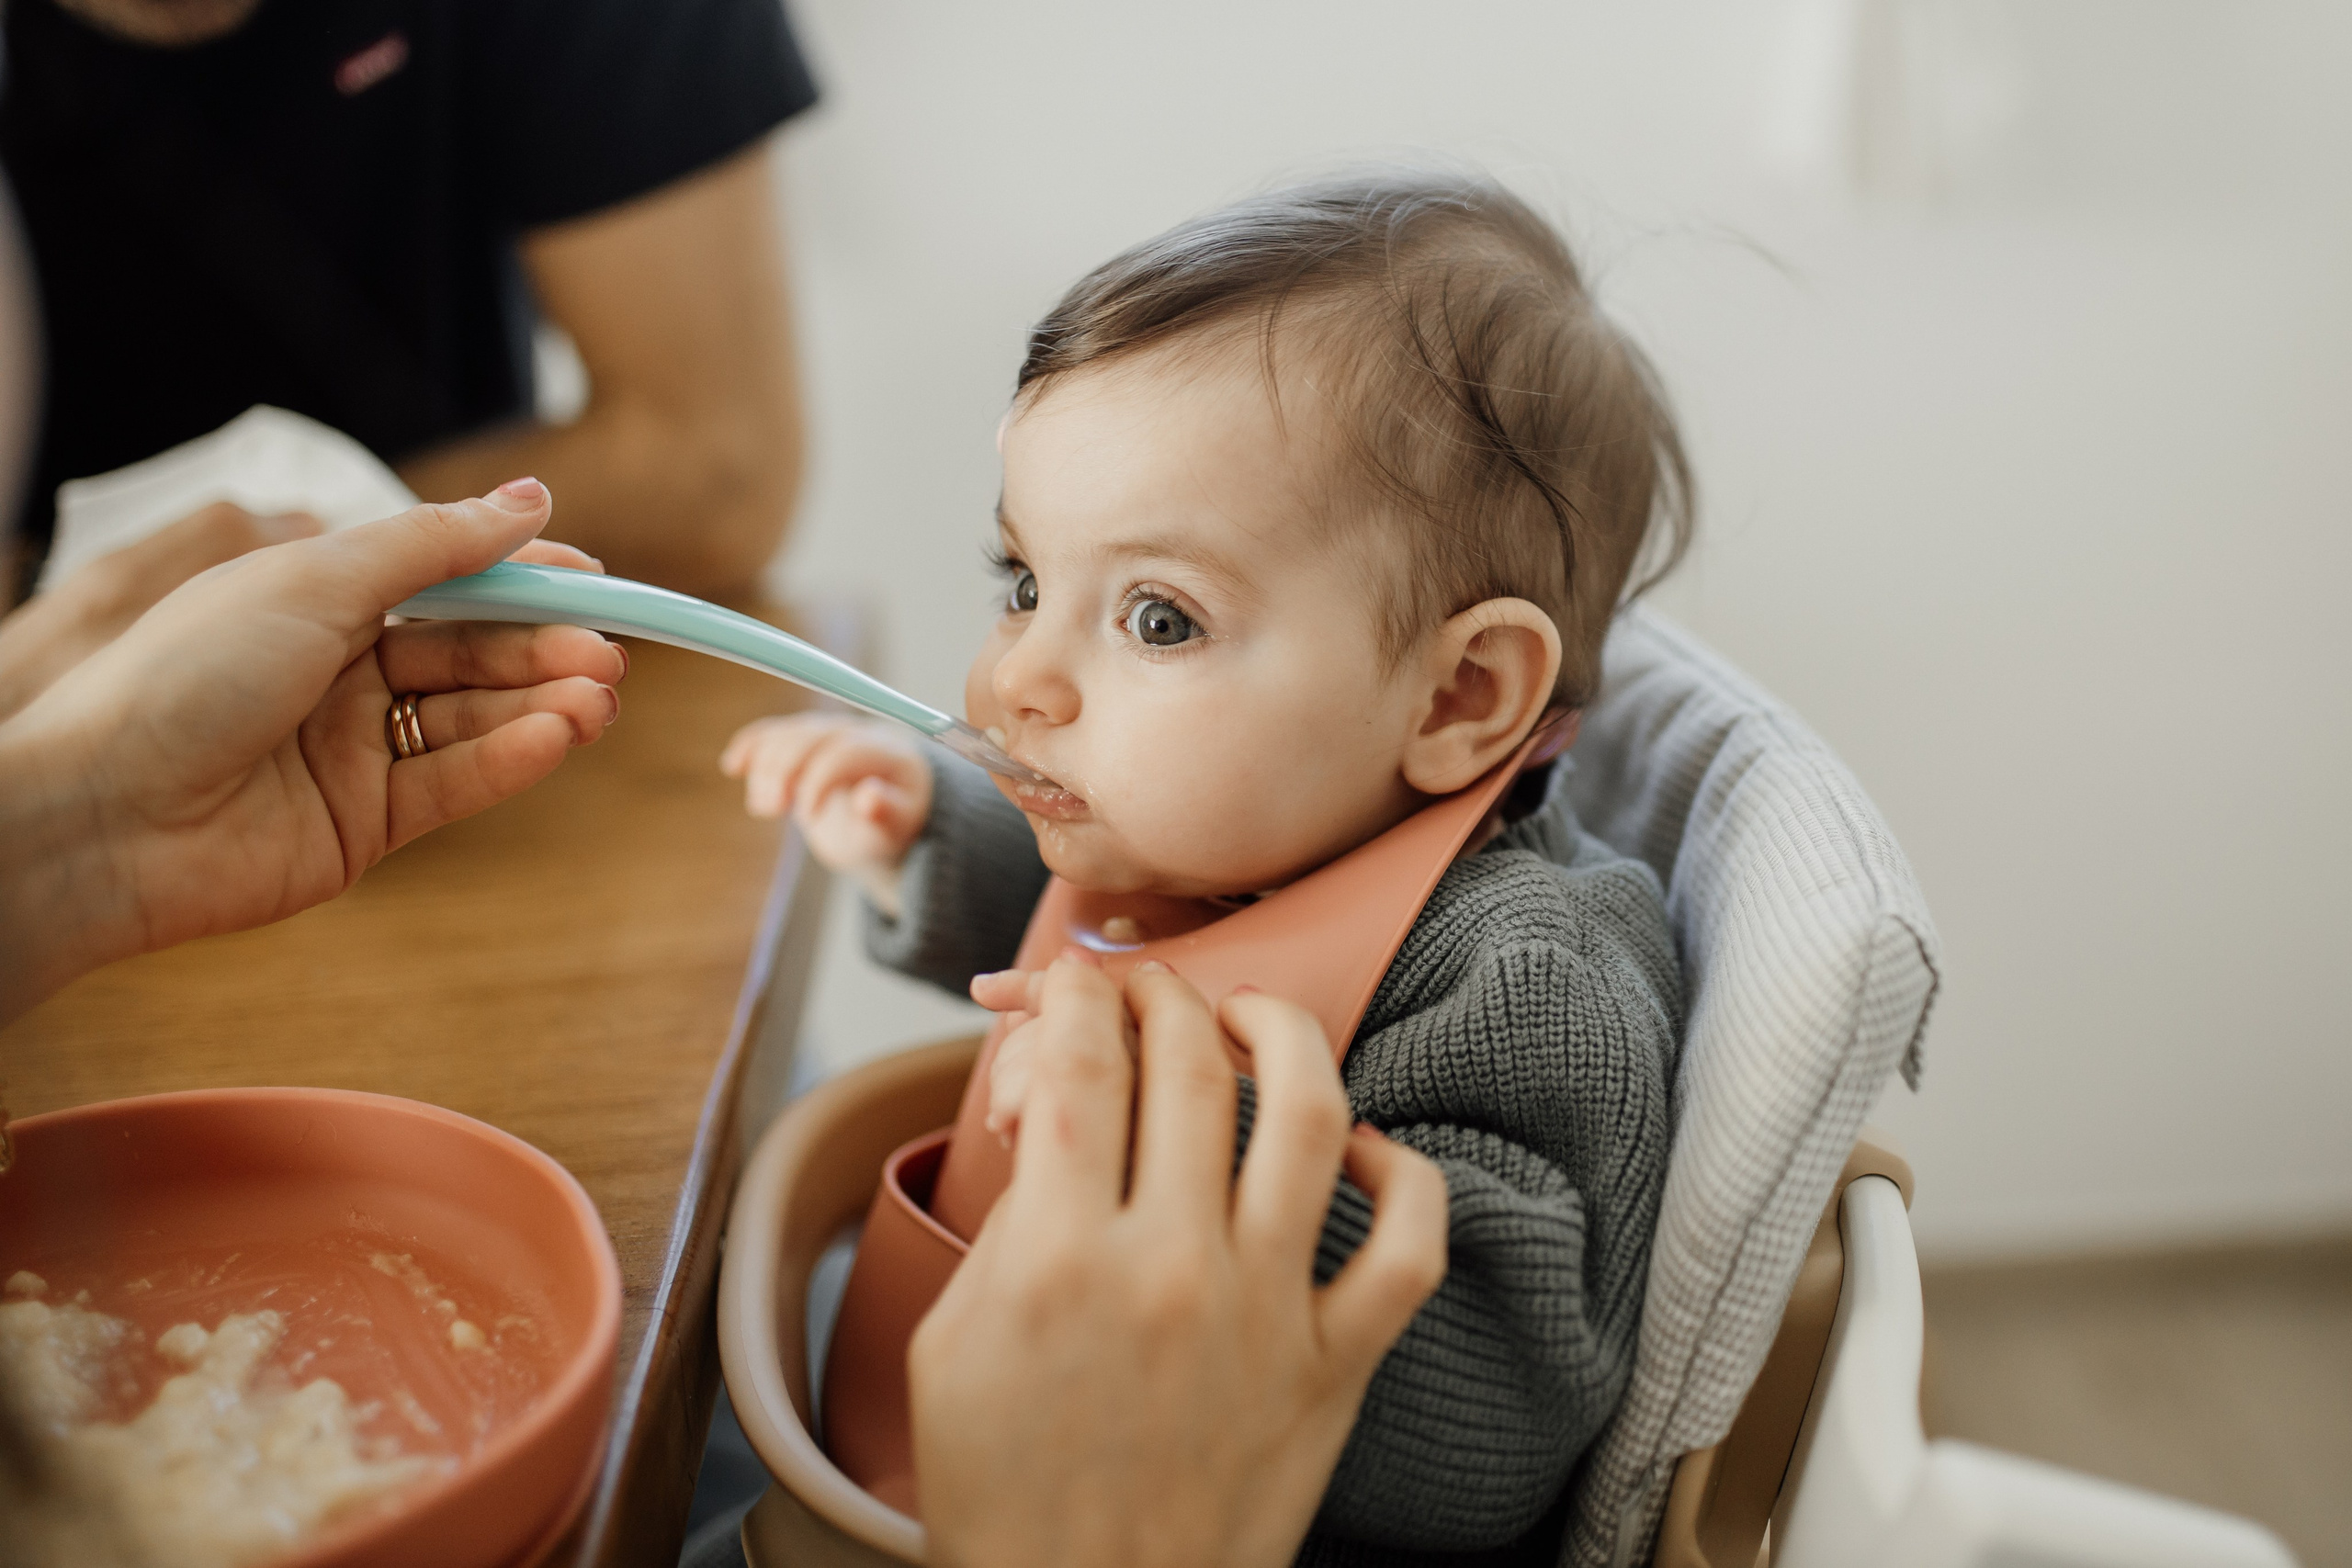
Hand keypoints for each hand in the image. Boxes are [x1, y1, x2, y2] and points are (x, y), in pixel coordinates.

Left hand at [0, 479, 624, 1023]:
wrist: (102, 816)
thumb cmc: (184, 677)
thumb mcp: (315, 582)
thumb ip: (433, 546)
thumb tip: (531, 499)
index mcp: (319, 601)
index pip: (448, 582)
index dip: (524, 580)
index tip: (596, 580)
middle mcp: (340, 672)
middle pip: (471, 654)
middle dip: (544, 650)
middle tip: (609, 653)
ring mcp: (354, 750)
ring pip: (473, 720)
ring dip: (541, 706)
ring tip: (598, 699)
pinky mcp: (365, 825)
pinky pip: (452, 783)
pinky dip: (508, 760)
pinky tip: (553, 738)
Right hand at [717, 713, 931, 915]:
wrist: (888, 814)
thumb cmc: (896, 824)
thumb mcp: (896, 827)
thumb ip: (885, 812)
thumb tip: (869, 797)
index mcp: (884, 751)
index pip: (844, 752)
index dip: (819, 779)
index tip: (808, 817)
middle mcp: (854, 734)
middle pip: (809, 737)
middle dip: (783, 769)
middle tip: (771, 809)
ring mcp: (826, 734)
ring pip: (787, 735)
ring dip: (765, 766)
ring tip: (765, 808)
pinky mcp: (803, 742)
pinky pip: (773, 734)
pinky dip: (751, 746)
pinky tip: (733, 766)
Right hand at [911, 958, 1449, 1567]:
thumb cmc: (1005, 1485)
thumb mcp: (954, 1338)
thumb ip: (1013, 1211)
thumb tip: (1060, 1102)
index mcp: (1059, 1259)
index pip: (1084, 1063)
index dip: (1077, 992)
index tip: (1077, 980)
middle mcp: (1171, 1269)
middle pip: (1190, 1064)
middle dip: (1164, 995)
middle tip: (1150, 988)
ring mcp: (1268, 1314)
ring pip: (1311, 1113)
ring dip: (1283, 1033)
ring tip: (1253, 1018)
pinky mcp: (1336, 1367)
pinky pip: (1407, 1240)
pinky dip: (1399, 1172)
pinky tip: (1358, 1146)